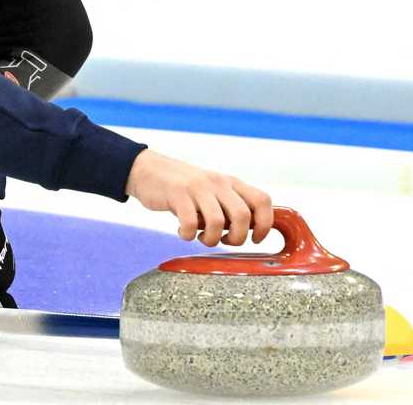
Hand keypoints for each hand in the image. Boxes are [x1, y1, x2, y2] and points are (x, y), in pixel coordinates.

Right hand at [125, 149, 272, 246]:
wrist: (147, 170)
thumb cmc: (183, 186)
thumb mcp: (211, 189)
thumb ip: (229, 204)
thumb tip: (250, 229)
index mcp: (230, 182)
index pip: (262, 200)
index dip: (265, 224)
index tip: (255, 239)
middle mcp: (217, 182)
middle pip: (243, 215)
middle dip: (237, 238)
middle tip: (225, 242)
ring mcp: (197, 187)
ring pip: (218, 222)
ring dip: (212, 239)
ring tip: (202, 237)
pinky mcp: (177, 194)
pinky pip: (190, 223)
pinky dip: (188, 235)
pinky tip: (183, 232)